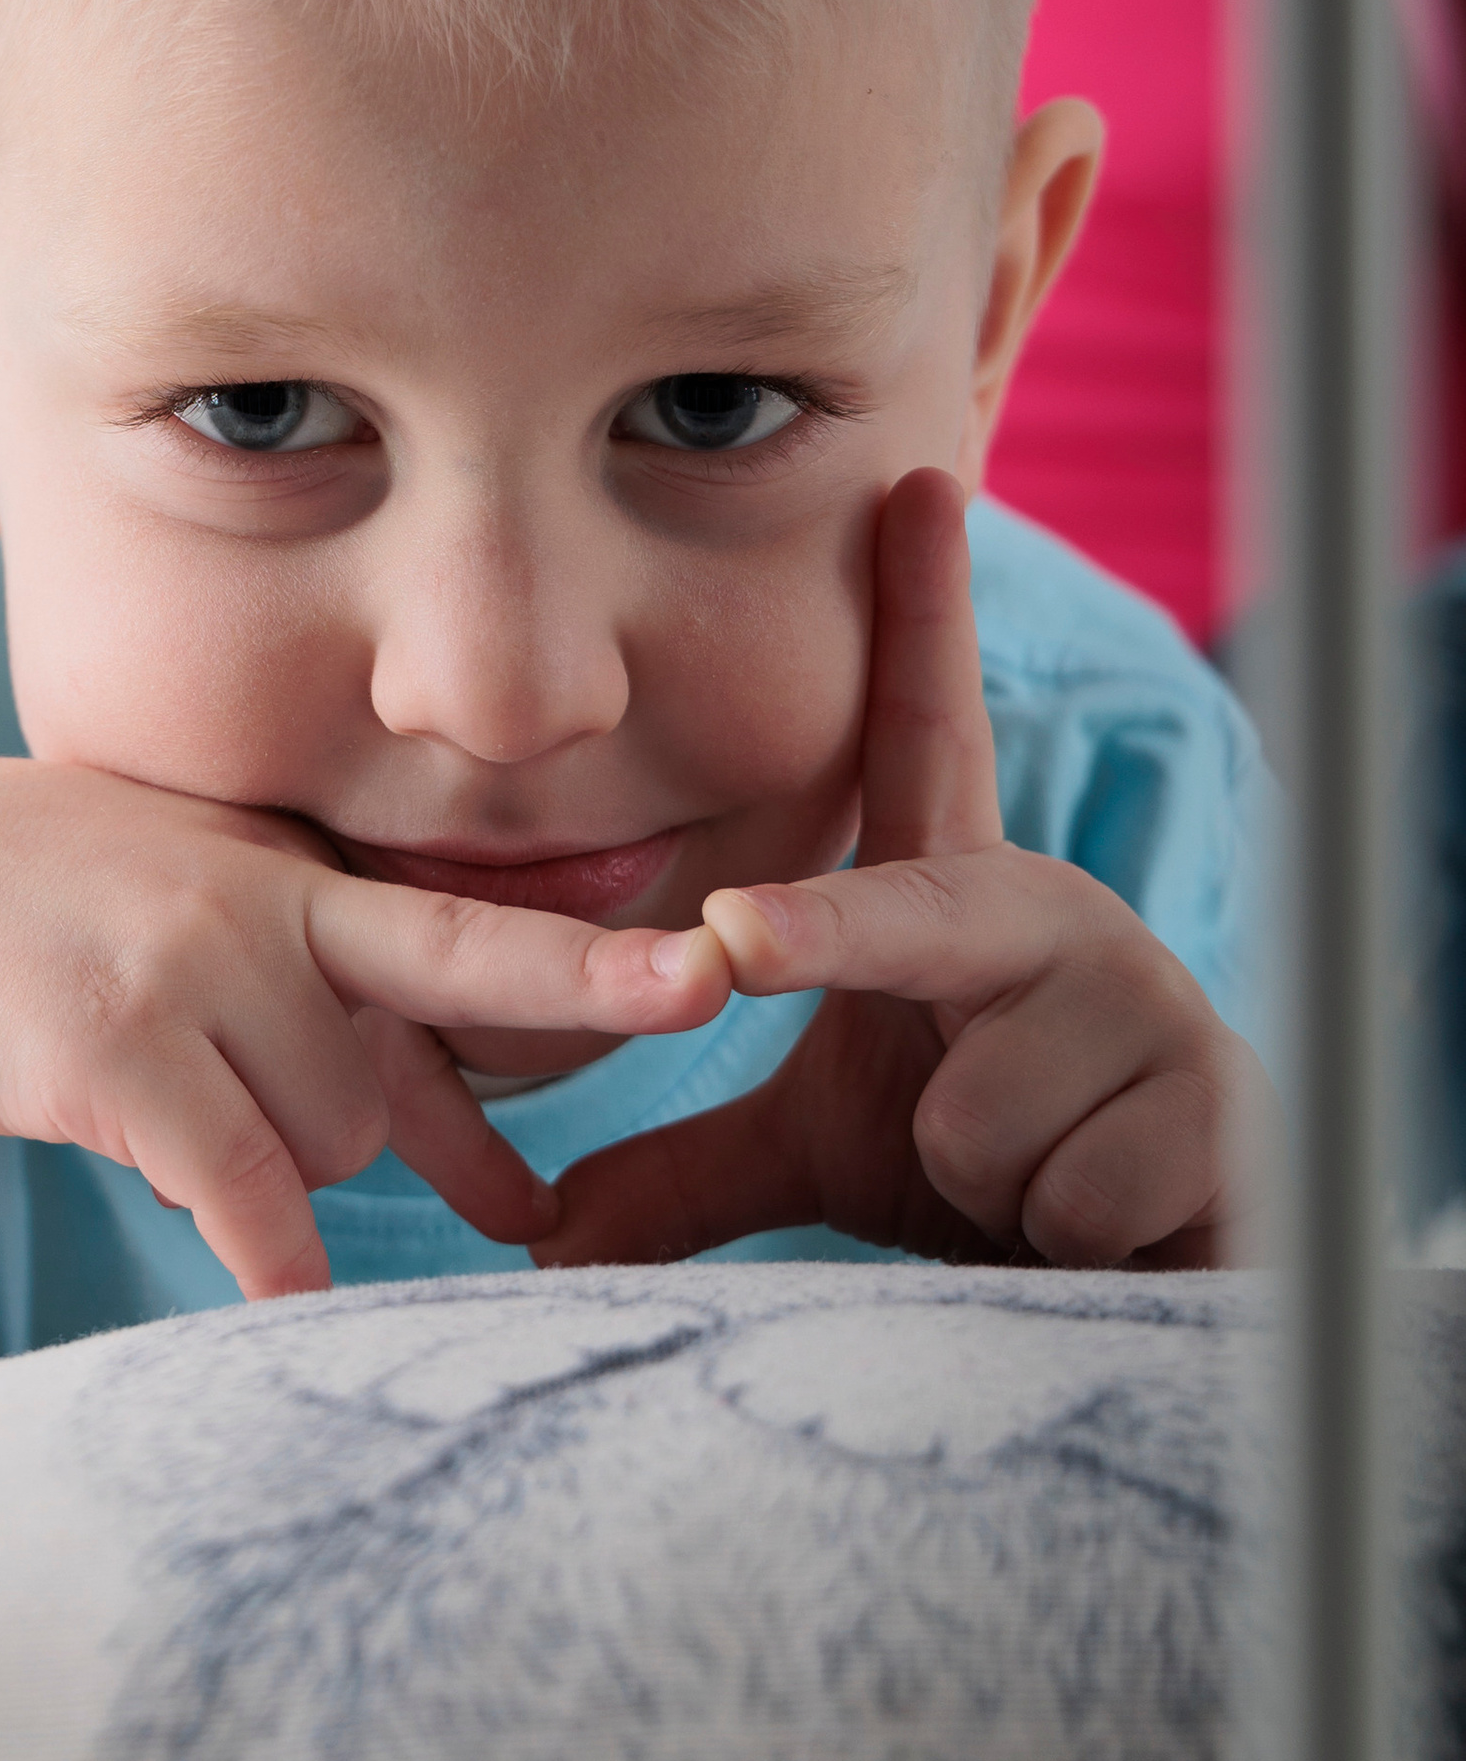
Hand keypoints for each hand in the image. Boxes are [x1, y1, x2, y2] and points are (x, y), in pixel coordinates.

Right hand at [0, 756, 729, 1300]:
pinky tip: (272, 1293)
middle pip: (396, 1072)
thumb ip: (360, 1031)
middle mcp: (262, 905)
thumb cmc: (66, 926)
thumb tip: (518, 1188)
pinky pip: (244, 1194)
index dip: (594, 962)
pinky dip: (269, 1259)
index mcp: (296, 874)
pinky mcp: (122, 1050)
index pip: (466, 935)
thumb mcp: (215, 933)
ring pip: (325, 1138)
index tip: (711, 974)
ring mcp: (194, 970)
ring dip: (277, 1161)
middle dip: (447, 1077)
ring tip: (164, 1098)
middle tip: (580, 1051)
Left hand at [534, 470, 1267, 1277]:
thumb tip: (540, 1228)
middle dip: (829, 947)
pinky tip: (1102, 1221)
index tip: (914, 483)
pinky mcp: (1221, 1101)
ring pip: (974, 1117)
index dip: (926, 614)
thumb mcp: (830, 1155)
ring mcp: (1150, 1000)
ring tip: (1033, 1177)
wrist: (1165, 1278)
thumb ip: (690, 1171)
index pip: (935, 743)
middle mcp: (1058, 918)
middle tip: (762, 958)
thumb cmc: (997, 1174)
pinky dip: (1057, 1237)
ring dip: (979, 1183)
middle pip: (913, 929)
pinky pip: (1067, 1188)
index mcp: (960, 905)